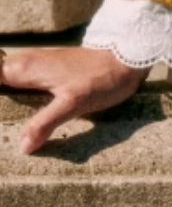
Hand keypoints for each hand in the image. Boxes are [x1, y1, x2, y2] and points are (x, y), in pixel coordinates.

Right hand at [1, 47, 149, 153]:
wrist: (125, 60)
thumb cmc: (99, 79)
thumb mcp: (72, 105)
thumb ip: (44, 123)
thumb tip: (23, 146)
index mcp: (22, 68)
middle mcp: (24, 62)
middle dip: (0, 102)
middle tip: (2, 128)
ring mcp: (36, 65)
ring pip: (7, 79)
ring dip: (6, 97)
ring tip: (6, 123)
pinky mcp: (48, 70)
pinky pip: (23, 82)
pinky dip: (19, 95)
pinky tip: (24, 112)